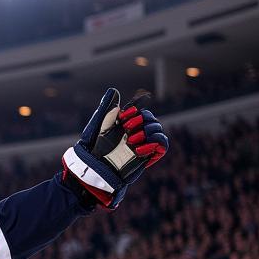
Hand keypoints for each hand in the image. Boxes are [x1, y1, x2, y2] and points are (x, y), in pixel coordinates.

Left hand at [62, 89, 168, 208]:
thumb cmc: (96, 148)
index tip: (123, 117)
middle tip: (125, 128)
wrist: (96, 168)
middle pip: (151, 118)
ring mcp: (144, 143)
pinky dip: (153, 143)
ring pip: (157, 129)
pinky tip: (137, 149)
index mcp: (127, 124)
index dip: (135, 111)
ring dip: (146, 131)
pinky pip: (162, 144)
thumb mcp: (100, 126)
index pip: (141, 111)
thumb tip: (113, 90)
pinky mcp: (149, 156)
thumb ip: (107, 109)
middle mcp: (137, 133)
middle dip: (141, 120)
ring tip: (130, 140)